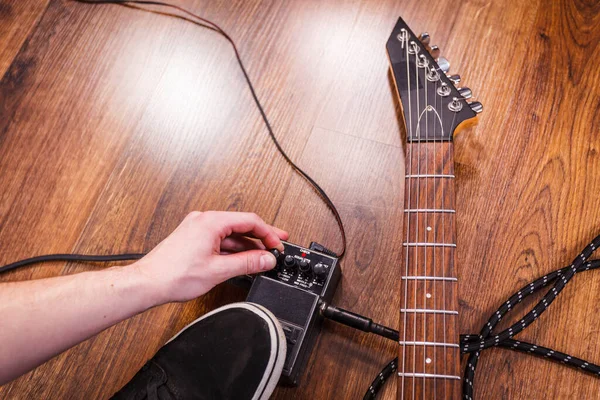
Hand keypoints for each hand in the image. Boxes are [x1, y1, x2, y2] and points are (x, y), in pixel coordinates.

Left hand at [132, 211, 288, 303]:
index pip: (250, 221)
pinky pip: (219, 239)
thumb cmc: (174, 275)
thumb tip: (266, 259)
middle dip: (260, 237)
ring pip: (230, 234)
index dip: (268, 233)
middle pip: (241, 225)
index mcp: (211, 222)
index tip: (277, 244)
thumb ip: (247, 263)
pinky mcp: (193, 238)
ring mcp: (197, 229)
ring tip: (261, 258)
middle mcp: (203, 220)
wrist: (148, 283)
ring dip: (246, 246)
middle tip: (278, 243)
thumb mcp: (219, 270)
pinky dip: (232, 249)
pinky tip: (241, 260)